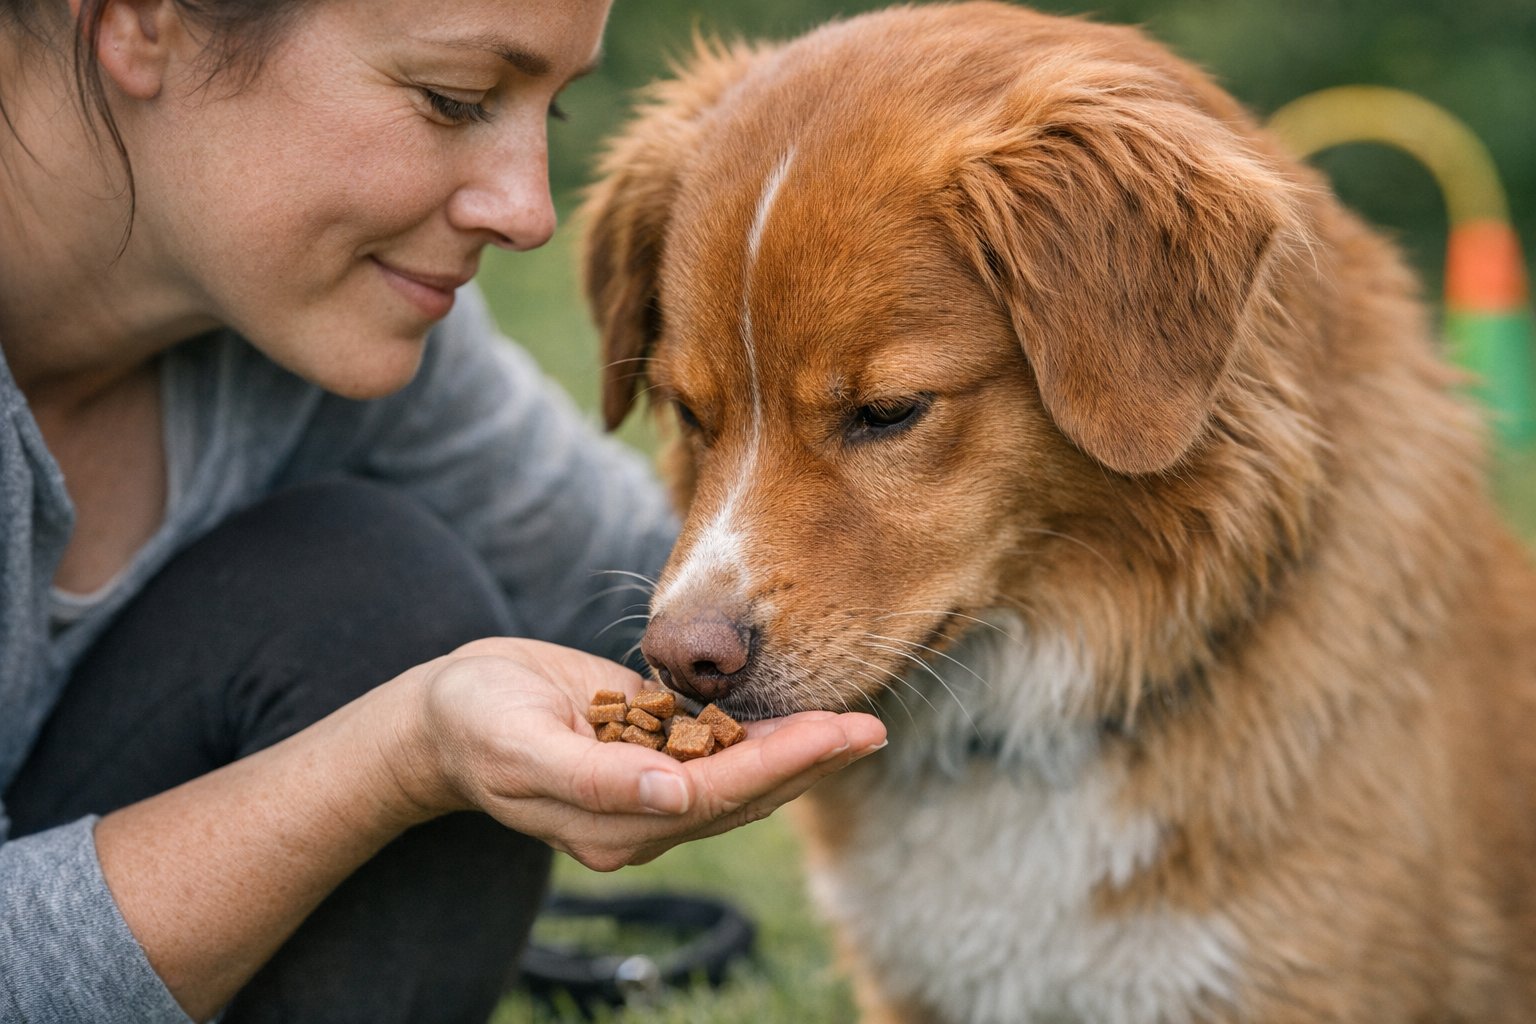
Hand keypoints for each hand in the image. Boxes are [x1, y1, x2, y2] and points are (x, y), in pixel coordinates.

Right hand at [388, 638, 887, 870]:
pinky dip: (764, 736)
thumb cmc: (473, 722)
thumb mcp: (520, 744)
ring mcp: (648, 790)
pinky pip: (718, 752)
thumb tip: (673, 798)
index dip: (781, 766)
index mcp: (612, 824)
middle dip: (810, 762)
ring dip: (800, 753)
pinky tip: (803, 716)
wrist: (444, 715)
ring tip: (858, 726)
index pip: (716, 796)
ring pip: (740, 778)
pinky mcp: (650, 756)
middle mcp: (642, 818)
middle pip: (743, 794)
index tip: (838, 733)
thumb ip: (595, 779)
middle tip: (873, 729)